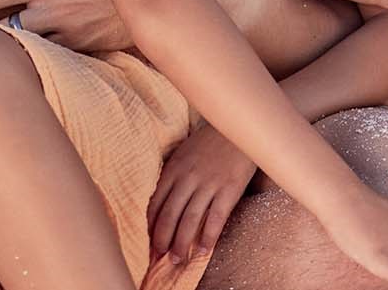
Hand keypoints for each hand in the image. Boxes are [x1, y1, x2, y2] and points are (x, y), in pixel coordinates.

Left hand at [148, 125, 255, 263]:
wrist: (239, 127)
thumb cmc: (210, 142)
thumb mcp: (183, 154)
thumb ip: (171, 176)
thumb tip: (159, 203)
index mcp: (173, 169)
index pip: (155, 204)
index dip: (149, 227)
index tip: (148, 243)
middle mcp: (188, 178)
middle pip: (169, 215)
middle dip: (162, 240)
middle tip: (158, 258)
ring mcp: (209, 184)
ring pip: (190, 220)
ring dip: (181, 243)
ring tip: (177, 260)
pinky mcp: (229, 189)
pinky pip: (216, 218)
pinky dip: (209, 236)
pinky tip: (203, 250)